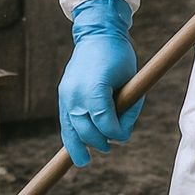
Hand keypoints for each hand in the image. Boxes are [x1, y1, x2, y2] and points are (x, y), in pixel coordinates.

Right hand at [58, 0, 142, 166]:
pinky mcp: (63, 94)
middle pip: (86, 129)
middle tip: (109, 146)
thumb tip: (121, 132)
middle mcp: (76, 94)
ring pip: (70, 129)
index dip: (116, 133)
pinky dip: (69, 135)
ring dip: (78, 145)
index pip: (105, 124)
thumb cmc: (118, 56)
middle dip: (99, 141)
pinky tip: (73, 149)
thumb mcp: (131, 81)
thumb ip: (127, 107)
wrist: (96, 34)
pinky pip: (64, 120)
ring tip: (83, 160)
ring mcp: (66, 94)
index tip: (124, 135)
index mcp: (95, 90)